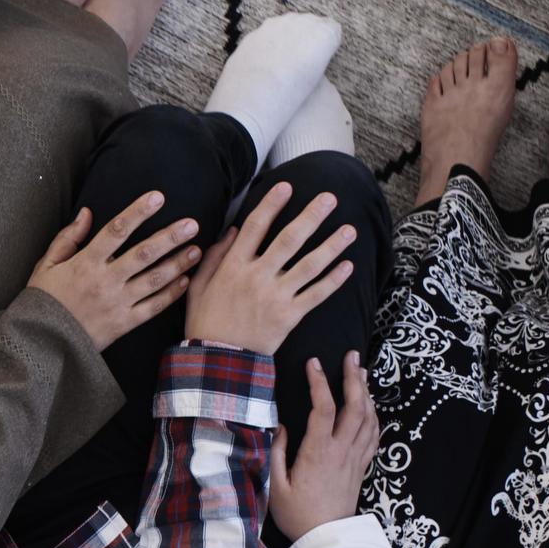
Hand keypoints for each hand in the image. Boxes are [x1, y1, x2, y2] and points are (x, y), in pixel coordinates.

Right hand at [26, 194, 200, 349]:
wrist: (43, 342)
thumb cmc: (43, 300)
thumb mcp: (47, 265)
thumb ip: (68, 238)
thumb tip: (86, 213)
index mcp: (85, 263)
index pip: (116, 231)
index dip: (138, 212)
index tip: (157, 197)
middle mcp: (105, 281)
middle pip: (143, 254)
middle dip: (170, 237)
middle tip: (192, 224)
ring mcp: (117, 303)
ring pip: (154, 280)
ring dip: (178, 264)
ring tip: (197, 250)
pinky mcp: (124, 323)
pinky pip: (153, 307)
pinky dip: (171, 294)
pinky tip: (185, 280)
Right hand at [183, 181, 358, 354]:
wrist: (217, 362)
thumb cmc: (205, 322)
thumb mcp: (198, 286)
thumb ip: (215, 256)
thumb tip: (233, 229)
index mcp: (233, 267)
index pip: (255, 227)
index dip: (271, 204)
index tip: (286, 186)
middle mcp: (257, 277)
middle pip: (289, 239)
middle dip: (311, 216)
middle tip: (330, 198)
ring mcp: (276, 296)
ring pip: (309, 265)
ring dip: (332, 245)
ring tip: (350, 229)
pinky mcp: (290, 316)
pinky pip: (317, 295)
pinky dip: (334, 280)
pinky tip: (348, 266)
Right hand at [270, 353, 378, 538]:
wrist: (325, 540)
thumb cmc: (297, 515)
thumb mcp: (275, 485)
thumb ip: (277, 452)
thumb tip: (281, 425)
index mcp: (319, 452)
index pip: (324, 408)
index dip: (320, 382)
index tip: (313, 363)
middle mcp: (342, 451)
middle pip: (355, 407)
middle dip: (354, 378)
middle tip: (351, 356)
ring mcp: (355, 459)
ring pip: (368, 418)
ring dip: (366, 393)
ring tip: (361, 373)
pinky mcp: (361, 467)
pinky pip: (374, 435)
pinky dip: (374, 416)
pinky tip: (370, 406)